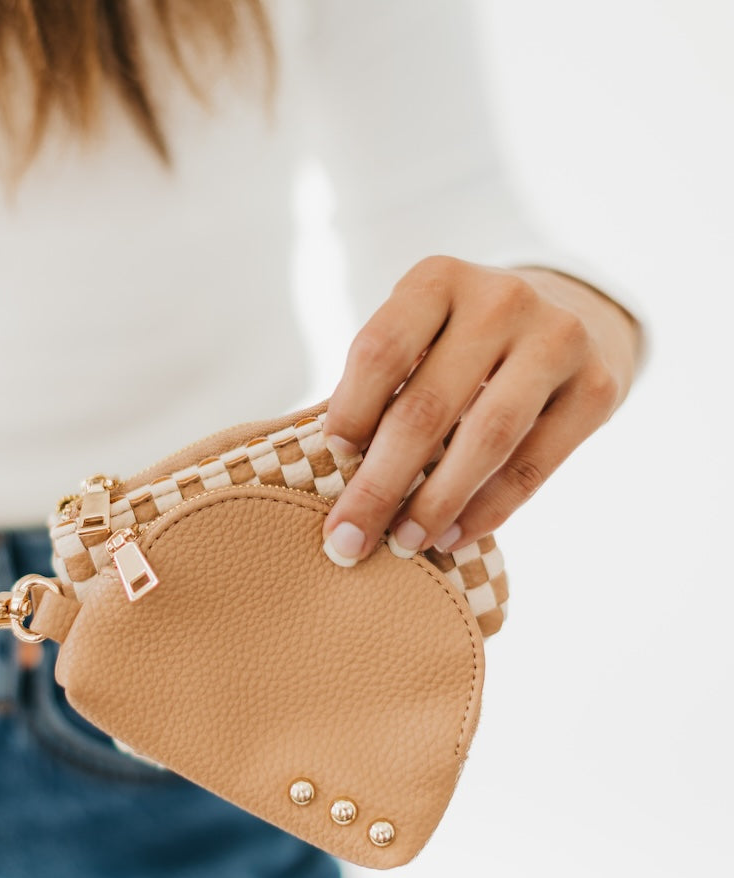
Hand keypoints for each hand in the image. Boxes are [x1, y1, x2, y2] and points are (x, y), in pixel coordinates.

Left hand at [320, 255, 640, 565]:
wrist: (575, 314)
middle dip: (380, 484)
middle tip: (347, 538)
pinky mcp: (597, 387)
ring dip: (436, 503)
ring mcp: (557, 339)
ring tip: (403, 543)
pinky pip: (534, 465)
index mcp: (439, 280)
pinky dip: (489, 509)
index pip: (381, 350)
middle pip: (427, 406)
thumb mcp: (423, 333)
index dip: (350, 411)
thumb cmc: (466, 341)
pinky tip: (454, 535)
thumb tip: (336, 471)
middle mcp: (501, 299)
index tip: (334, 459)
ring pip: (485, 438)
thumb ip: (384, 384)